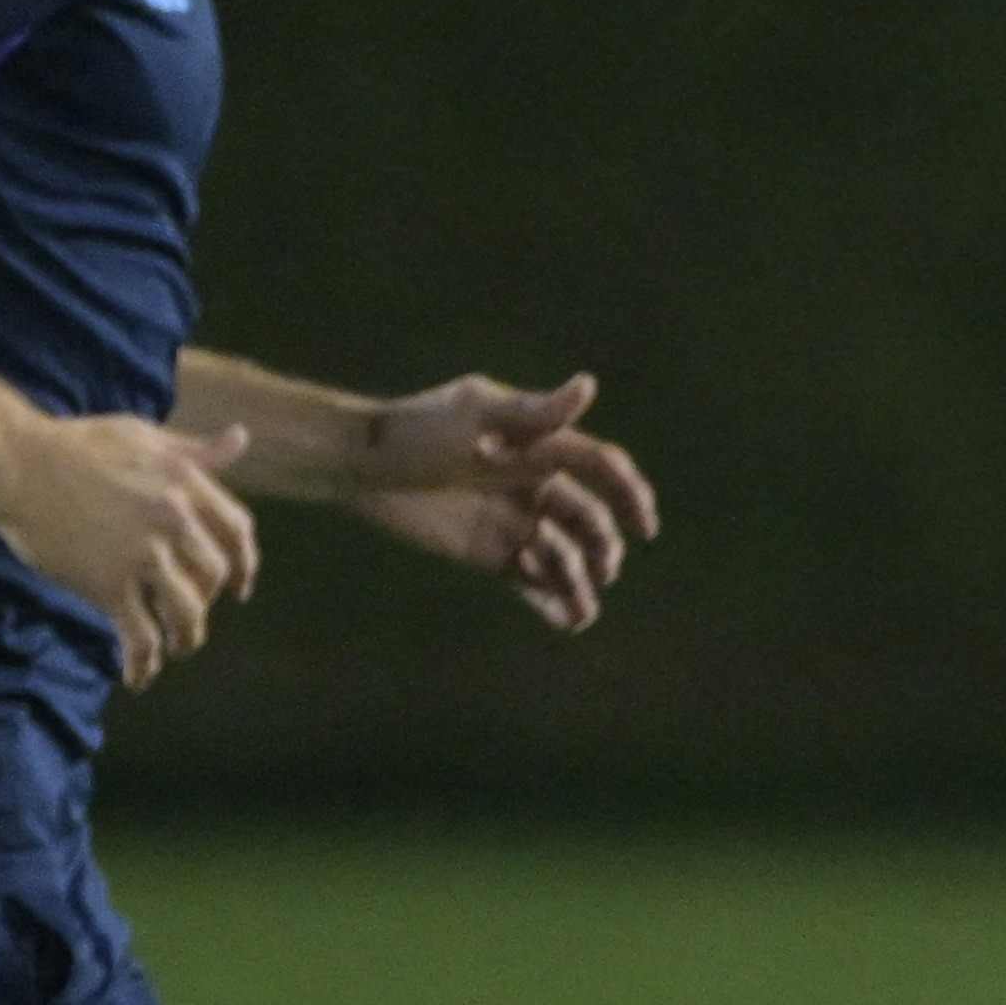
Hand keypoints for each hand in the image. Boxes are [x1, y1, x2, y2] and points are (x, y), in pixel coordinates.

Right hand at [0, 408, 262, 686]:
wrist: (16, 464)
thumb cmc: (75, 445)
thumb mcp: (143, 436)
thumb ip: (194, 450)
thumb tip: (241, 439)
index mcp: (186, 481)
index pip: (237, 531)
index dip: (244, 563)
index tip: (239, 587)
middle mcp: (174, 518)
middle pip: (213, 576)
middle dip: (206, 601)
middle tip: (190, 614)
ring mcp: (143, 554)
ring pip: (186, 611)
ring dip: (186, 637)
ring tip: (176, 648)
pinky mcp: (109, 584)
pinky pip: (140, 634)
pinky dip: (143, 662)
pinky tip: (138, 677)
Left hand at [345, 372, 663, 632]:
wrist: (361, 464)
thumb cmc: (416, 429)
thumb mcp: (474, 414)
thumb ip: (533, 412)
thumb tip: (588, 387)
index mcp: (539, 448)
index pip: (601, 468)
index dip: (630, 496)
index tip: (644, 527)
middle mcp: (534, 485)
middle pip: (590, 520)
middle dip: (602, 547)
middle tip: (599, 569)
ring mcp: (514, 521)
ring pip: (567, 557)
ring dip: (581, 582)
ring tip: (579, 610)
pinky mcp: (490, 553)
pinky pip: (533, 583)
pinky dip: (554, 601)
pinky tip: (564, 618)